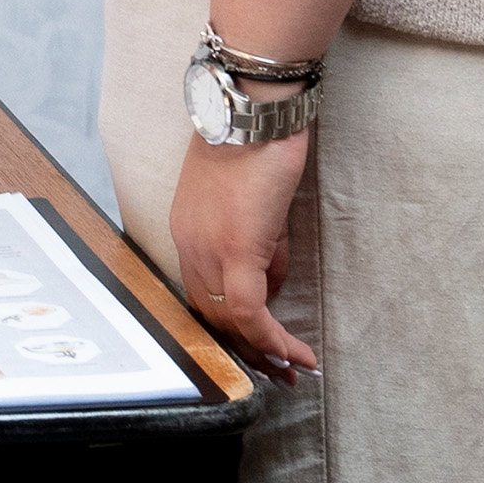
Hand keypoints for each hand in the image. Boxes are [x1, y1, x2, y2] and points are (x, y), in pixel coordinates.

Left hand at [168, 123, 319, 377]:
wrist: (253, 110)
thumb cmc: (258, 143)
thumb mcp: (257, 206)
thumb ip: (261, 248)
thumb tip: (271, 286)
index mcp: (188, 233)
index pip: (204, 295)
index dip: (231, 327)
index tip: (257, 348)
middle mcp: (189, 247)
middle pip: (212, 316)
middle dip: (247, 349)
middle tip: (277, 372)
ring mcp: (208, 250)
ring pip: (230, 320)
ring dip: (264, 350)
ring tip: (292, 369)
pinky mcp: (235, 251)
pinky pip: (249, 312)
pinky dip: (272, 339)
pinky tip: (295, 354)